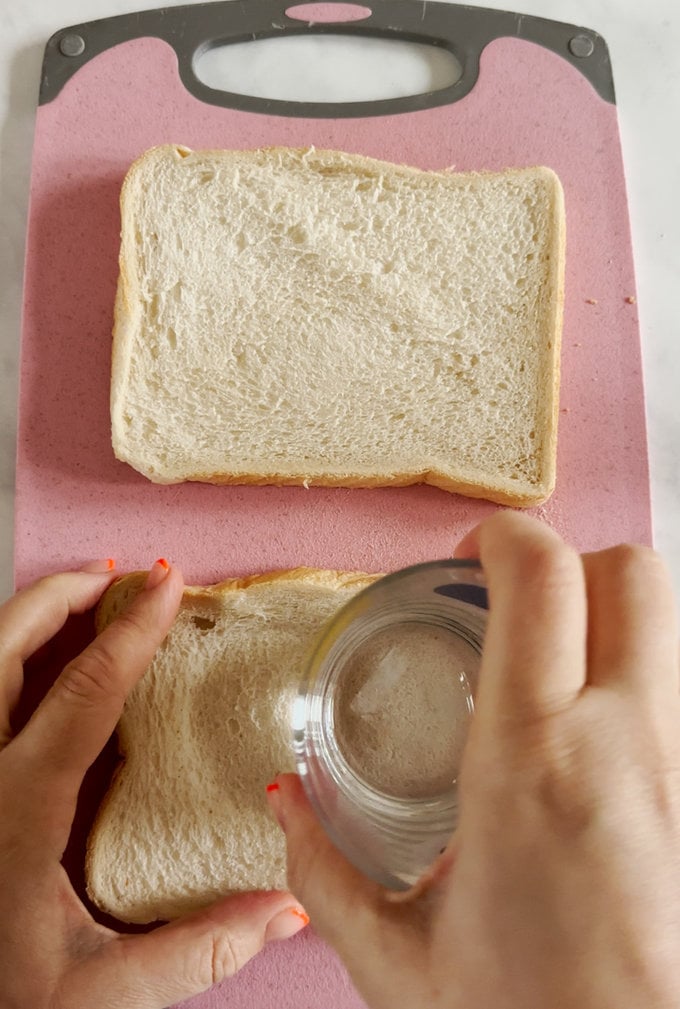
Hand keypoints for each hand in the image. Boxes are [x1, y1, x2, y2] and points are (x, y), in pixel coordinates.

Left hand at [0, 559, 307, 1008]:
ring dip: (33, 616)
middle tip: (121, 574)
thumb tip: (284, 910)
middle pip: (5, 647)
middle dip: (62, 595)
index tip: (169, 586)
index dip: (131, 630)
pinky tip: (50, 661)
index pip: (83, 691)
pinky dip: (16, 653)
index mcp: (16, 810)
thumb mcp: (101, 992)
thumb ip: (197, 950)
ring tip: (88, 594)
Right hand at [268, 512, 679, 1008]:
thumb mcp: (403, 966)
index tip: (471, 556)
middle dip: (571, 562)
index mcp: (531, 764)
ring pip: (675, 620)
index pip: (540, 576)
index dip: (502, 535)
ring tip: (567, 661)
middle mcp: (630, 746)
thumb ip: (326, 874)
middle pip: (632, 571)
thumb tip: (284, 807)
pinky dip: (652, 673)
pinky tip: (611, 728)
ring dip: (619, 615)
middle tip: (520, 601)